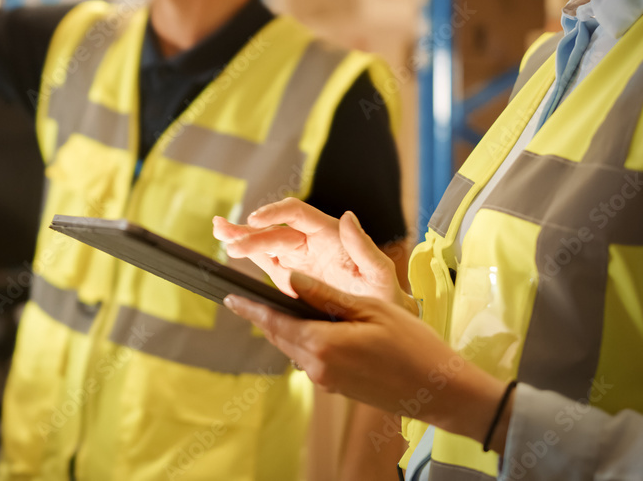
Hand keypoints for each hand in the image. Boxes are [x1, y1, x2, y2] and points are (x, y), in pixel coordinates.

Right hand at [213, 198, 411, 311]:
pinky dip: (247, 254)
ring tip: (220, 232)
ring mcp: (298, 258)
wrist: (381, 325)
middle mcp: (310, 242)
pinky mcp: (289, 276)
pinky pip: (265, 261)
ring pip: (265, 242)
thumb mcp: (379, 273)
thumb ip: (363, 247)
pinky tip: (229, 246)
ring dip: (242, 237)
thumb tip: (348, 217)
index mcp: (329, 234)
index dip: (274, 213)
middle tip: (230, 240)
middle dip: (250, 233)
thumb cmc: (385, 297)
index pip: (296, 214)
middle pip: (274, 229)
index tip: (256, 220)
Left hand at [224, 273, 508, 448]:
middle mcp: (317, 367)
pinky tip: (320, 327)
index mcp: (322, 344)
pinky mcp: (336, 387)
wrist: (440, 390)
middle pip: (280, 337)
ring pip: (294, 348)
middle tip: (253, 296)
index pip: (273, 323)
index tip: (230, 297)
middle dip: (266, 317)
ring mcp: (326, 381)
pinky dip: (307, 341)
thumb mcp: (369, 308)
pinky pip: (311, 360)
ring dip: (289, 329)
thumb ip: (325, 296)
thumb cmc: (412, 345)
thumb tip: (291, 280)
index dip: (250, 310)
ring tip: (289, 306)